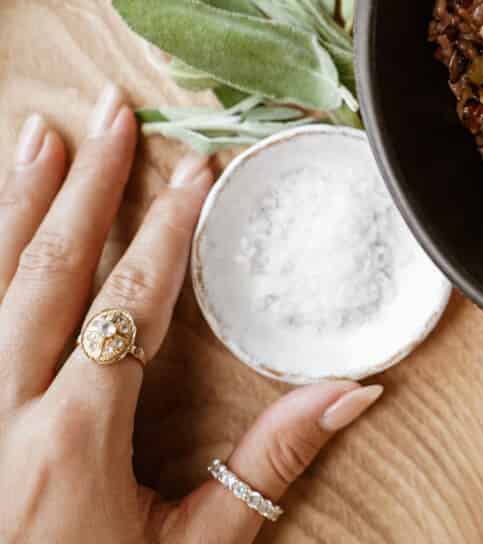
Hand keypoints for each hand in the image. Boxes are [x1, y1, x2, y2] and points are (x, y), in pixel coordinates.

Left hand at [0, 85, 381, 543]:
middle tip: (110, 113)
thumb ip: (264, 467)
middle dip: (85, 184)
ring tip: (39, 136)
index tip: (196, 172)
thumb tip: (351, 392)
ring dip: (14, 203)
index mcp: (71, 439)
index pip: (129, 306)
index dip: (166, 232)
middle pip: (46, 270)